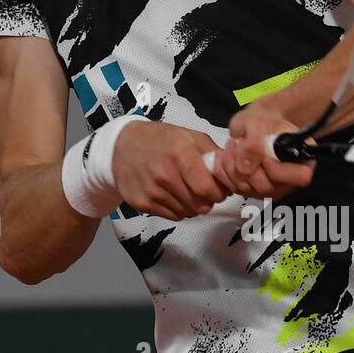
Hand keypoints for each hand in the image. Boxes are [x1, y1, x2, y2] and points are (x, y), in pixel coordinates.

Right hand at [112, 121, 230, 219]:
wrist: (120, 147)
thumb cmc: (160, 140)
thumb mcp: (189, 136)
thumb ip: (213, 153)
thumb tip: (233, 172)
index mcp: (180, 154)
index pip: (207, 188)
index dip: (218, 192)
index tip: (217, 187)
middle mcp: (165, 175)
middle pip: (201, 205)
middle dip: (208, 200)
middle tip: (202, 189)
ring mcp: (152, 192)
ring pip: (189, 213)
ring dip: (193, 205)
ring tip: (185, 188)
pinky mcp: (143, 204)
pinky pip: (173, 216)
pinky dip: (178, 209)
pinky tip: (172, 194)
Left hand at [214, 99, 317, 201]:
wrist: (253, 126)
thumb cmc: (264, 122)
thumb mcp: (259, 123)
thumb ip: (254, 144)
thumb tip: (246, 167)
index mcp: (302, 161)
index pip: (300, 177)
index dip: (277, 168)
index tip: (265, 154)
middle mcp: (288, 181)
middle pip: (266, 187)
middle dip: (248, 164)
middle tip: (241, 142)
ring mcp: (269, 189)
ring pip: (245, 188)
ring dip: (232, 164)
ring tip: (235, 144)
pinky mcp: (251, 192)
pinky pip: (232, 187)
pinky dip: (224, 169)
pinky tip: (228, 154)